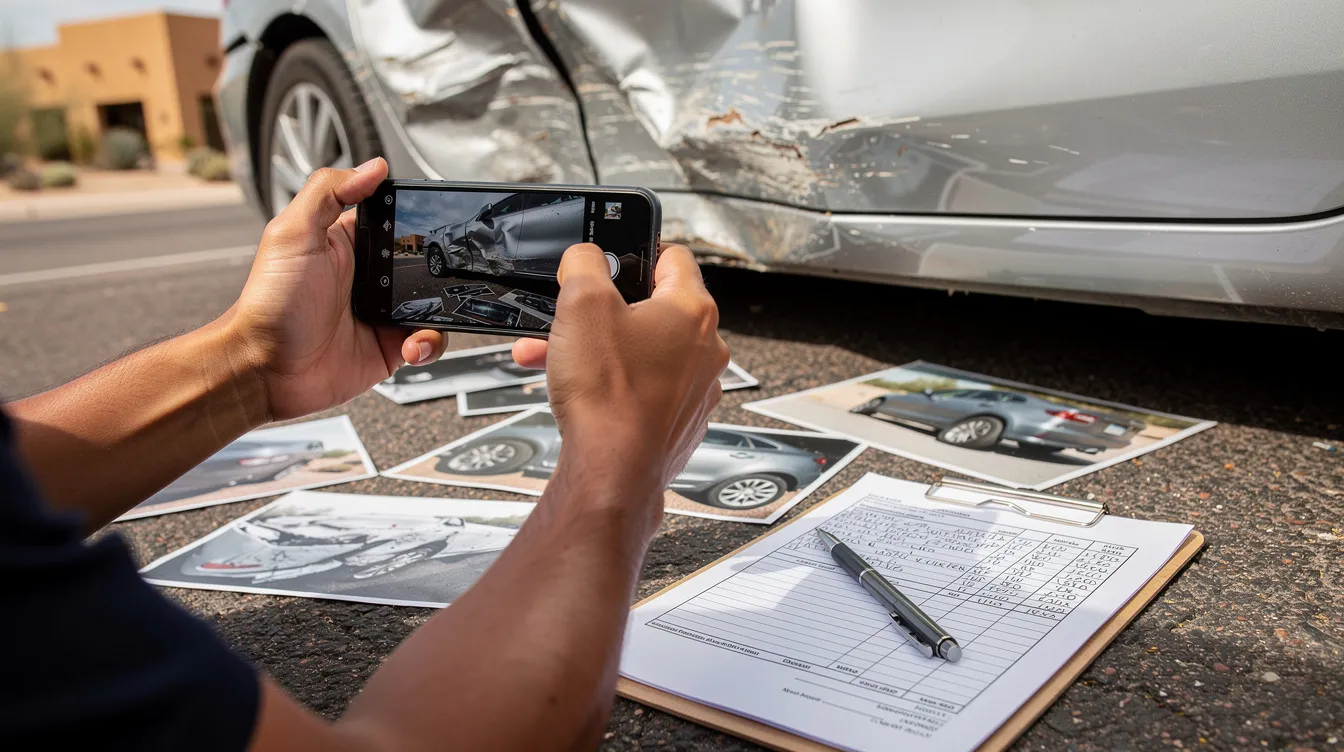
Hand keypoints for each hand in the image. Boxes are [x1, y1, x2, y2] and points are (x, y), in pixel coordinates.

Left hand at [223, 159, 447, 420]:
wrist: (266, 371)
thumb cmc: (269, 306)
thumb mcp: (292, 235)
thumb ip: (328, 192)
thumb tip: (371, 167)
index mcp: (348, 244)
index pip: (393, 221)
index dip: (414, 222)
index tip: (430, 227)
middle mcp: (367, 277)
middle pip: (422, 265)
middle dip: (436, 273)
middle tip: (430, 282)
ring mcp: (380, 313)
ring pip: (432, 304)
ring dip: (437, 313)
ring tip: (417, 322)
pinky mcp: (388, 347)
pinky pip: (426, 341)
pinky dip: (428, 344)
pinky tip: (410, 346)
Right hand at [514, 244, 728, 539]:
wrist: (613, 472)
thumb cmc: (609, 396)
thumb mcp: (581, 303)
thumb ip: (584, 264)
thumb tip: (586, 256)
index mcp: (693, 311)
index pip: (672, 257)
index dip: (636, 252)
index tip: (611, 261)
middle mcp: (706, 350)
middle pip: (651, 309)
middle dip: (602, 311)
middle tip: (571, 315)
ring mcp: (695, 390)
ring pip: (641, 352)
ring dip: (598, 349)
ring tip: (554, 356)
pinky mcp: (678, 422)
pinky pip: (643, 389)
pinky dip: (612, 385)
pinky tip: (577, 390)